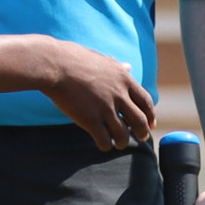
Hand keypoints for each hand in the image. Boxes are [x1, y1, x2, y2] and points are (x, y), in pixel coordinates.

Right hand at [35, 39, 154, 149]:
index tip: (150, 123)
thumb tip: (129, 67)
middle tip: (141, 138)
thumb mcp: (101, 60)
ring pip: (123, 134)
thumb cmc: (73, 58)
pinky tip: (103, 145)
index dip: (150, 115)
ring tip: (119, 144)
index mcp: (124, 79)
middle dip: (143, 132)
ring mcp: (105, 108)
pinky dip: (106, 145)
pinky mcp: (90, 120)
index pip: (146, 101)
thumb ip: (117, 67)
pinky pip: (105, 140)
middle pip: (140, 121)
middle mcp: (119, 95)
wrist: (53, 64)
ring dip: (123, 142)